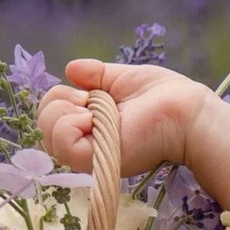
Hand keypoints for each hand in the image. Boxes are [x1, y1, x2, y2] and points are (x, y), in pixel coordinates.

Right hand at [37, 60, 214, 178]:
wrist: (184, 110)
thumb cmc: (163, 95)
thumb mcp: (121, 79)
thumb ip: (96, 75)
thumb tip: (71, 69)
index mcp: (93, 126)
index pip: (52, 115)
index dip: (61, 97)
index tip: (88, 92)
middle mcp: (90, 143)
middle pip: (44, 126)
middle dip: (59, 102)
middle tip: (90, 101)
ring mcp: (93, 155)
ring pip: (47, 137)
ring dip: (64, 113)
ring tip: (94, 112)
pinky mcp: (98, 160)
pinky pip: (62, 145)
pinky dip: (70, 125)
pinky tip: (94, 120)